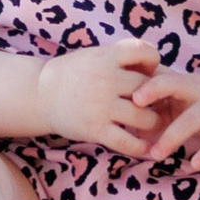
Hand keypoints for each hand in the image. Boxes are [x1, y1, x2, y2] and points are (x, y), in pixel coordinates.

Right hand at [37, 38, 162, 153]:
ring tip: (152, 124)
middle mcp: (106, 80)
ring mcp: (101, 106)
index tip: (147, 71)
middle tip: (158, 104)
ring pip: (143, 117)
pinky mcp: (95, 129)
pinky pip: (126, 141)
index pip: (145, 52)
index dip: (153, 61)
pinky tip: (144, 147)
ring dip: (153, 122)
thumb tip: (155, 66)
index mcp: (107, 58)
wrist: (41, 94)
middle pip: (148, 88)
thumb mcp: (95, 55)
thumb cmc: (73, 74)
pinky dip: (139, 147)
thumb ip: (121, 58)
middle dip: (156, 97)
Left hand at [130, 69, 199, 171]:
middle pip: (177, 87)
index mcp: (185, 82)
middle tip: (137, 119)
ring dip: (172, 138)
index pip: (164, 76)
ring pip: (192, 120)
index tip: (131, 97)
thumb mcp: (182, 96)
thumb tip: (118, 118)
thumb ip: (154, 102)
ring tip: (155, 155)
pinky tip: (192, 166)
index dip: (148, 85)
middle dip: (157, 97)